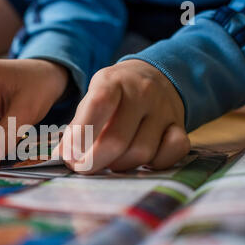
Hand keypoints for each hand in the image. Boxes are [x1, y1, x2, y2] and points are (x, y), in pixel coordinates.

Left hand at [55, 59, 189, 173]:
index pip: (99, 105)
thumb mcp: (91, 99)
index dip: (82, 135)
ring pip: (142, 151)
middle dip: (95, 161)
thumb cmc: (114, 96)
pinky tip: (141, 162)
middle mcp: (142, 92)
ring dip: (121, 166)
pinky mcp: (180, 124)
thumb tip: (64, 156)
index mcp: (113, 82)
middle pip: (118, 139)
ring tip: (110, 162)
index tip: (71, 156)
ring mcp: (164, 109)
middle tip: (83, 168)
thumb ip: (77, 127)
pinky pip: (172, 152)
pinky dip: (155, 164)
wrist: (153, 76)